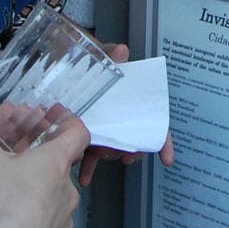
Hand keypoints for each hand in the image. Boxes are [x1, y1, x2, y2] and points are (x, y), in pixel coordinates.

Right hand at [0, 78, 89, 227]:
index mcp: (56, 163)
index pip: (78, 133)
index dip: (68, 121)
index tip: (53, 115)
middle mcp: (67, 189)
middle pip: (63, 164)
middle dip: (44, 157)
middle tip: (21, 152)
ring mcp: (64, 219)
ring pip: (56, 194)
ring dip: (40, 188)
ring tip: (13, 187)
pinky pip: (49, 222)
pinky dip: (36, 216)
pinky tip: (14, 219)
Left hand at [77, 42, 175, 186]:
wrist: (62, 65)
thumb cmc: (86, 61)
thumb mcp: (98, 54)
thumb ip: (110, 53)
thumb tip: (122, 50)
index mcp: (127, 99)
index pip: (153, 120)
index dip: (162, 139)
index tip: (166, 156)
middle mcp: (118, 115)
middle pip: (134, 137)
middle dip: (133, 149)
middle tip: (127, 153)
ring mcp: (103, 127)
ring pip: (112, 148)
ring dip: (110, 155)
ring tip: (102, 153)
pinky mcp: (85, 135)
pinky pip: (89, 155)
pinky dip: (88, 167)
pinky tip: (84, 177)